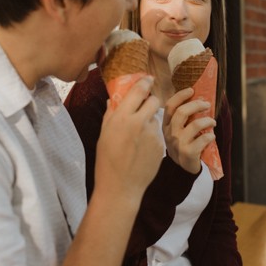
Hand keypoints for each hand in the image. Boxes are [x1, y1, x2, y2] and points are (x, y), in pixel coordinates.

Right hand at [95, 76, 163, 197]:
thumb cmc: (106, 160)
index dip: (145, 83)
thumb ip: (111, 115)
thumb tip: (114, 101)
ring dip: (149, 121)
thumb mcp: (103, 134)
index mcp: (122, 117)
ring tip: (138, 135)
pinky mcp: (161, 146)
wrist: (121, 186)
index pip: (139, 91)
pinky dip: (152, 136)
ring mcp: (153, 135)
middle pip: (154, 101)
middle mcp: (140, 123)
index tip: (147, 79)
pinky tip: (142, 148)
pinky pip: (158, 134)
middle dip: (150, 101)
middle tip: (143, 106)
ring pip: (156, 119)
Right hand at [163, 88, 215, 173]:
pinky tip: (211, 137)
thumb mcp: (177, 132)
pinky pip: (203, 139)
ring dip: (207, 121)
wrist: (182, 170)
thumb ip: (182, 119)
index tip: (191, 90)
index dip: (180, 96)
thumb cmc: (183, 146)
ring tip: (213, 122)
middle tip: (207, 104)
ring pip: (194, 125)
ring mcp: (178, 143)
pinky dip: (210, 136)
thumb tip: (198, 99)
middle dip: (197, 105)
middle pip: (182, 112)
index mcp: (165, 125)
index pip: (170, 106)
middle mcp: (169, 133)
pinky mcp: (188, 153)